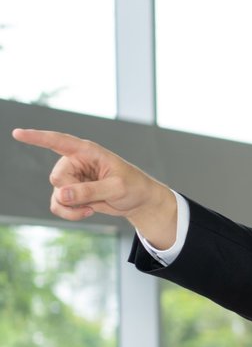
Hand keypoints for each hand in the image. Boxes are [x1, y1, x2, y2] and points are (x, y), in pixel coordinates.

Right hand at [11, 128, 178, 245]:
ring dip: (72, 207)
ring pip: (56, 194)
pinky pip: (58, 205)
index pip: (58, 141)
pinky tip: (88, 212)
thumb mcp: (116, 188)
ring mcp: (71, 178)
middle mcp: (74, 162)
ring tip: (92, 208)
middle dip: (74, 192)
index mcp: (87, 151)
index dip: (37, 138)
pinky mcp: (70, 193)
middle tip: (96, 195)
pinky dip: (70, 213)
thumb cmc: (133, 187)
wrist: (139, 201)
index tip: (17, 133)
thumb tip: (61, 194)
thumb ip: (89, 191)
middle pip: (57, 178)